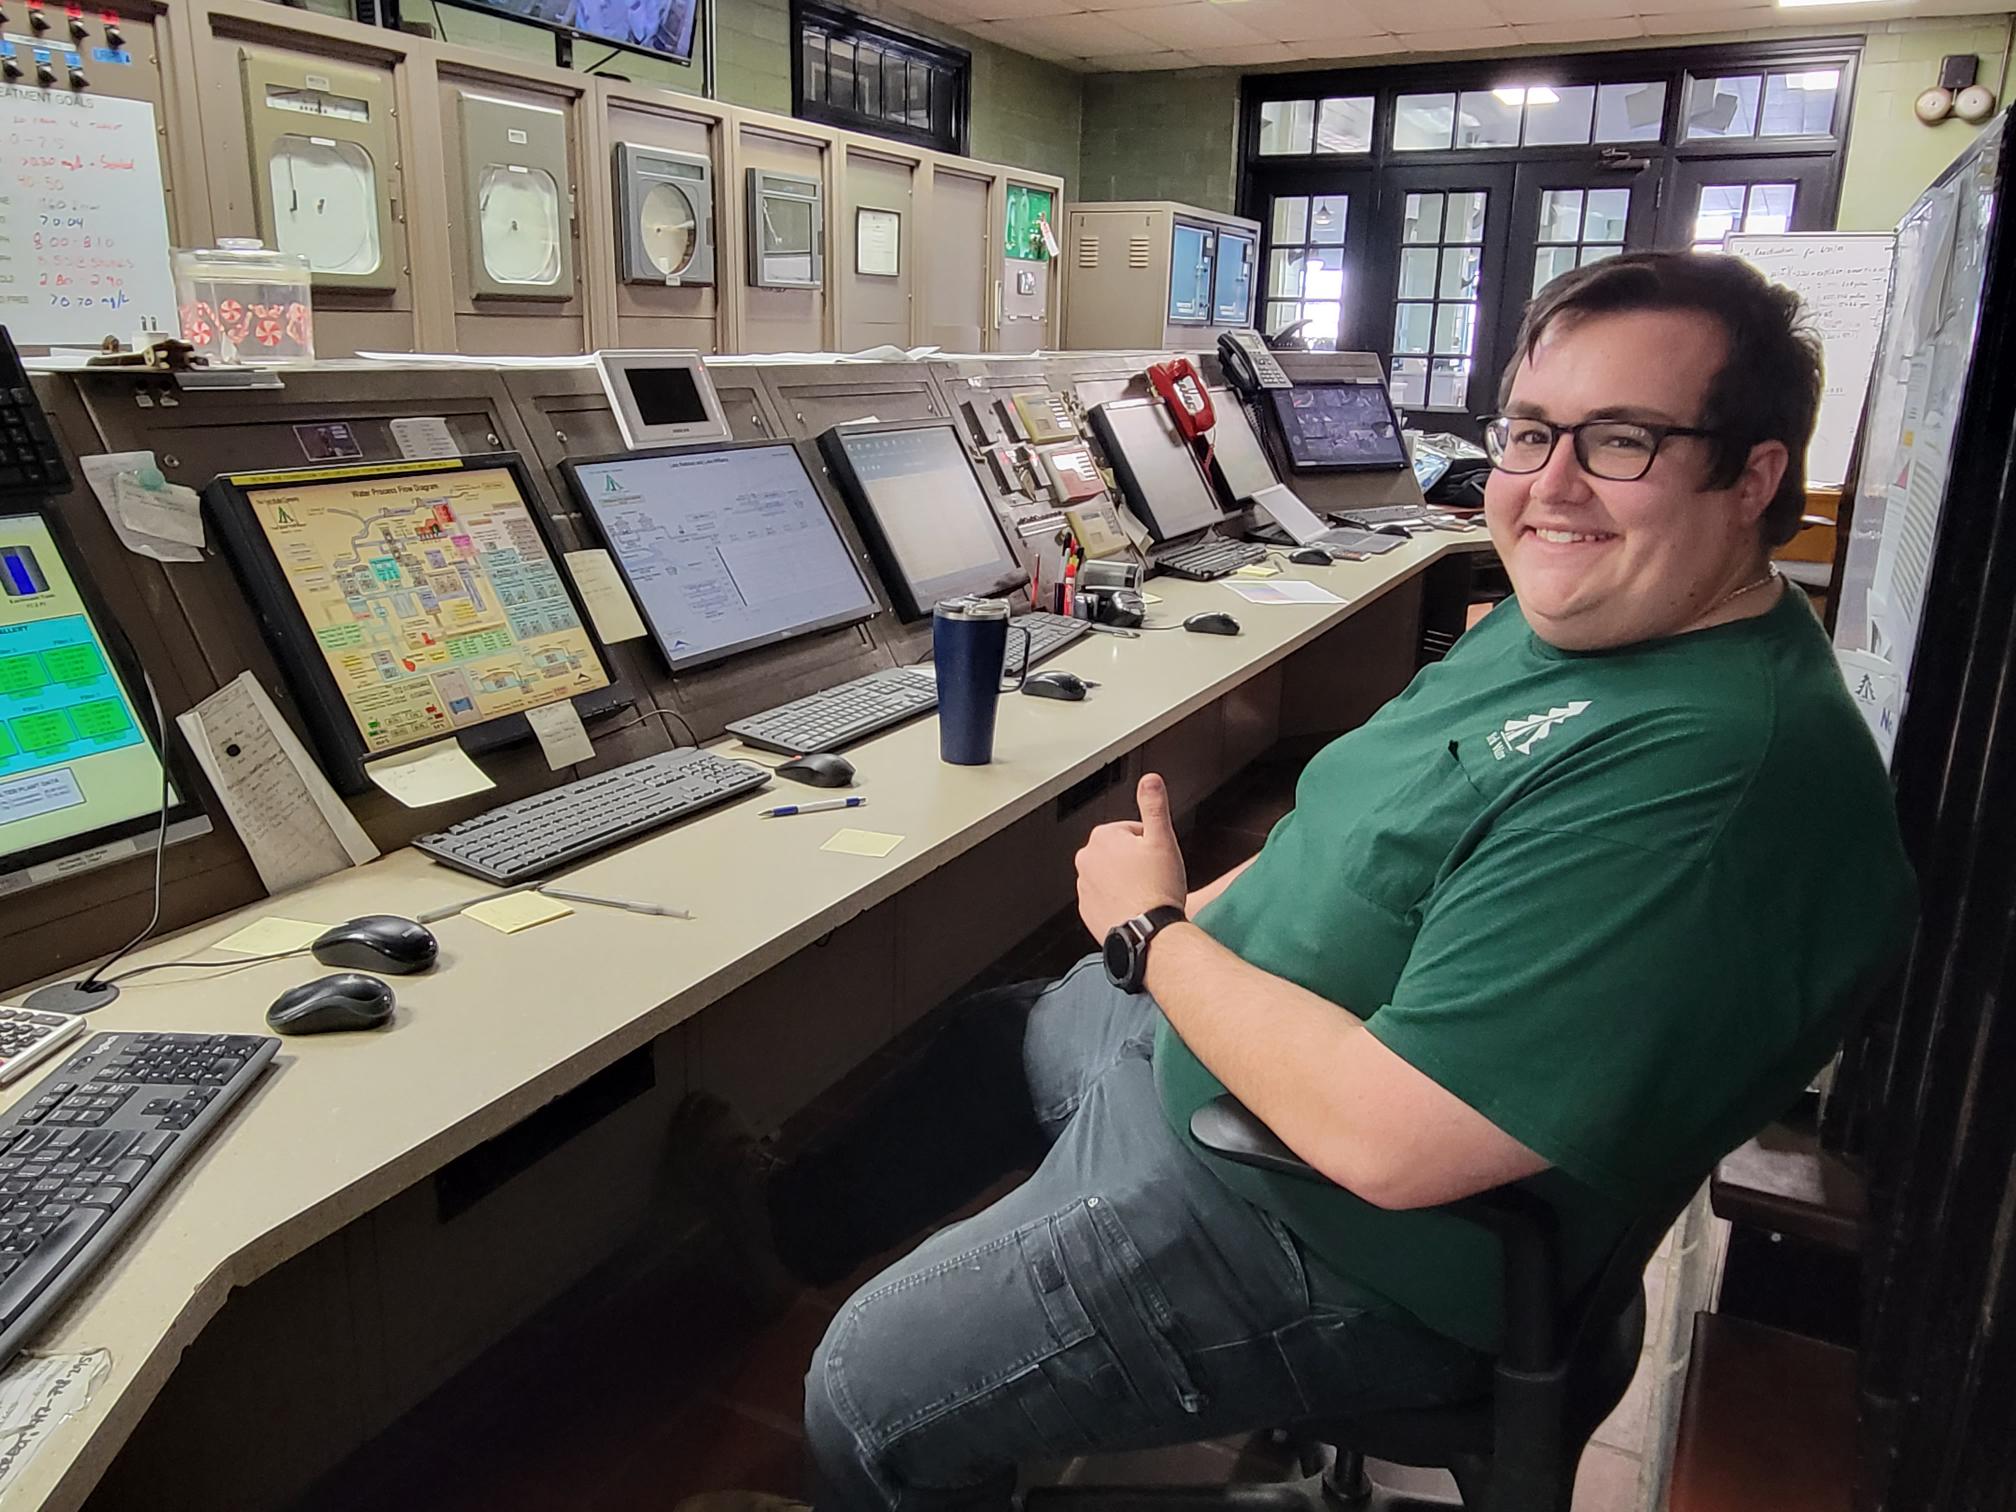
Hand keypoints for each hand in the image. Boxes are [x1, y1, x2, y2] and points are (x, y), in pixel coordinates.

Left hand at [1075, 773, 1188, 941]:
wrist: (1149, 933)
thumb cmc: (1157, 889)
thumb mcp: (1162, 839)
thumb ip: (1154, 806)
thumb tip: (1151, 780)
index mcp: (1102, 837)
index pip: (1131, 831)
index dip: (1150, 843)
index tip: (1158, 859)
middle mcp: (1086, 859)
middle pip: (1119, 852)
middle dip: (1136, 861)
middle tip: (1154, 876)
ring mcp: (1083, 886)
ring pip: (1111, 875)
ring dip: (1126, 880)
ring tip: (1145, 893)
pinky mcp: (1086, 909)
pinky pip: (1104, 897)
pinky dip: (1117, 900)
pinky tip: (1134, 907)